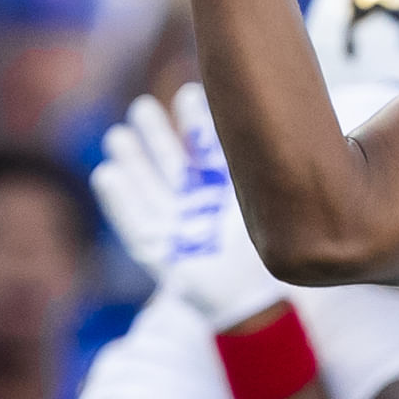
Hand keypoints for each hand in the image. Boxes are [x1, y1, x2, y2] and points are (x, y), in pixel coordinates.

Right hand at [91, 84, 284, 329]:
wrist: (248, 305)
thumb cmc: (261, 260)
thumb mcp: (262, 211)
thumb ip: (265, 177)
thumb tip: (290, 127)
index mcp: (225, 196)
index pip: (209, 152)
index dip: (198, 124)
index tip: (191, 93)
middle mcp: (197, 207)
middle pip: (173, 164)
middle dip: (157, 136)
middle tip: (143, 107)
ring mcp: (176, 228)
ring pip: (150, 187)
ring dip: (133, 162)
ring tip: (118, 136)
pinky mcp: (158, 252)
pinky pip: (134, 222)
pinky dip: (119, 200)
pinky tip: (107, 174)